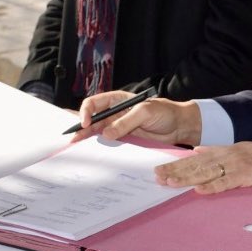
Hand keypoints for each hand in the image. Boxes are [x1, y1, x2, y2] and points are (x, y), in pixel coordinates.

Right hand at [71, 92, 200, 145]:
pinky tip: (91, 150)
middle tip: (71, 137)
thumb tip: (107, 133)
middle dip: (80, 126)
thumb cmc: (166, 112)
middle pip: (93, 118)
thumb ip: (126, 122)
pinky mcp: (125, 138)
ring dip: (86, 137)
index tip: (85, 123)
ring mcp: (119, 126)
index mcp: (118, 100)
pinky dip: (99, 145)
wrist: (180, 126)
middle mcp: (116, 112)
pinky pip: (108, 141)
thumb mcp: (145, 112)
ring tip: (75, 145)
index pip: (95, 103)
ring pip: (98, 131)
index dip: (87, 112)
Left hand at [154, 141, 251, 193]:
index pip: (194, 158)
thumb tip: (197, 151)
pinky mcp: (245, 176)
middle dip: (175, 171)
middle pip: (196, 164)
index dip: (176, 164)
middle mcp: (225, 156)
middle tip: (157, 176)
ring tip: (170, 183)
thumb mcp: (236, 149)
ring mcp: (234, 166)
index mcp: (222, 151)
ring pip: (206, 172)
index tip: (159, 168)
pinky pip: (226, 182)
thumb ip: (216, 151)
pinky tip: (199, 190)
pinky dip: (212, 187)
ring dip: (187, 178)